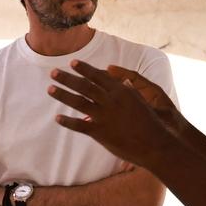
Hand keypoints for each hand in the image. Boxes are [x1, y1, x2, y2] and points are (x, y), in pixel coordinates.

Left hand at [48, 60, 186, 170]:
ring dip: (62, 95)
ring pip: (78, 102)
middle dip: (67, 78)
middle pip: (84, 86)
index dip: (84, 69)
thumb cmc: (150, 122)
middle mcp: (110, 101)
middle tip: (53, 72)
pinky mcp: (100, 132)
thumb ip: (129, 90)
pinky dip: (67, 121)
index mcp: (120, 91)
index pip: (98, 76)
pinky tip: (57, 118)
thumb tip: (122, 82)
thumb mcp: (141, 101)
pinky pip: (80, 125)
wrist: (155, 143)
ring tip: (50, 89)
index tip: (73, 62)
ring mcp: (104, 116)